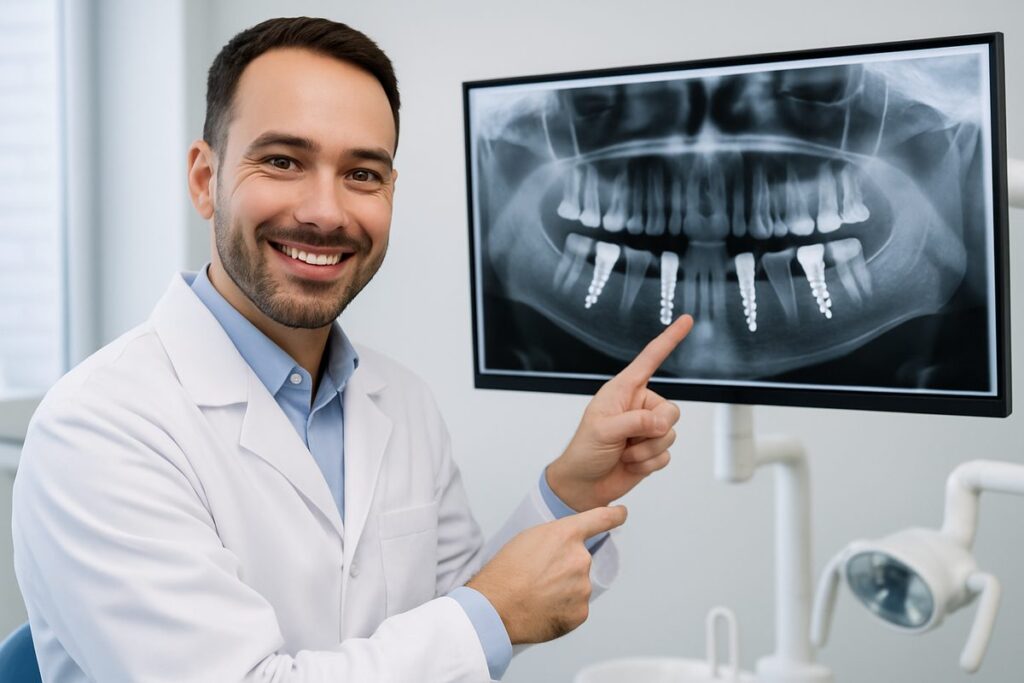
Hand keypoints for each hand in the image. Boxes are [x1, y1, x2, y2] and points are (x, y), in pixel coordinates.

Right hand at [466, 505, 626, 643]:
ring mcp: (583, 587)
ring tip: (535, 595)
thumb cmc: (505, 573)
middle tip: (538, 577)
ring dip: (562, 590)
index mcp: (566, 534)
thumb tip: (567, 549)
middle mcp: (580, 558)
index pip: (601, 519)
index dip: (614, 516)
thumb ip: (556, 539)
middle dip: (564, 568)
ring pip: (577, 585)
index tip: (622, 514)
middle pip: (580, 560)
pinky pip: (576, 607)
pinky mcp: (581, 612)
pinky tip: (542, 609)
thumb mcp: (528, 538)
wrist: (495, 608)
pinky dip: (562, 609)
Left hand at [546, 315, 693, 511]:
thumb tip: (662, 422)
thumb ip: (635, 422)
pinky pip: (667, 455)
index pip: (650, 360)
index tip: (686, 321)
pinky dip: (648, 464)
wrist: (584, 485)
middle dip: (654, 429)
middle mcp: (638, 406)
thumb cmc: (584, 451)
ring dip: (647, 451)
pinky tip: (630, 464)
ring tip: (624, 453)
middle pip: (671, 410)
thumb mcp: (604, 430)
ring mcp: (646, 429)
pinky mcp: (652, 451)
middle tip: (629, 439)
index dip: (669, 340)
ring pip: (670, 434)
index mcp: (623, 391)